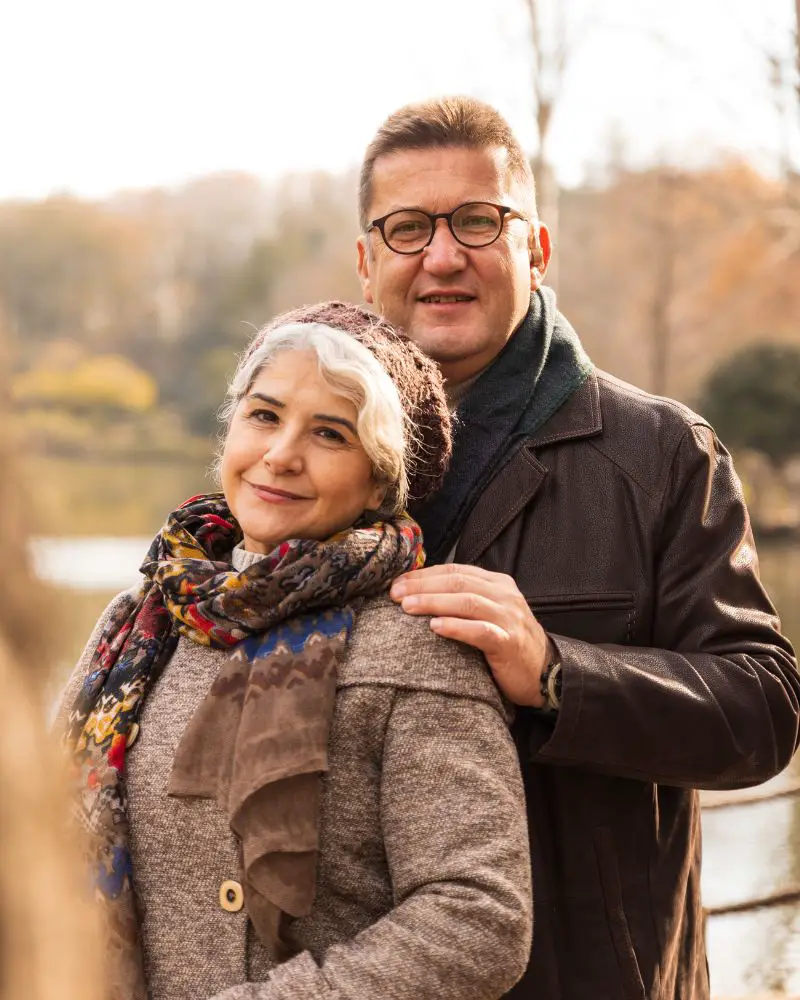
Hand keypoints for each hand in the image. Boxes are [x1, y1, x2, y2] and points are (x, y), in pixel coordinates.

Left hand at [390, 563, 549, 706]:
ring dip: (433, 602)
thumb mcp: (490, 612)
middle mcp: (505, 595)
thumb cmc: (508, 642)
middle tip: (395, 593)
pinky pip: (480, 630)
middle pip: (458, 582)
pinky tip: (435, 627)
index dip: (424, 574)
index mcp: (497, 583)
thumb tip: (420, 592)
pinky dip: (456, 627)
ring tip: (407, 607)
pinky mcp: (509, 642)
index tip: (397, 582)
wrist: (546, 673)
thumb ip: (465, 599)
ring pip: (467, 601)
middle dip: (422, 585)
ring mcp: (509, 618)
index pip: (455, 571)